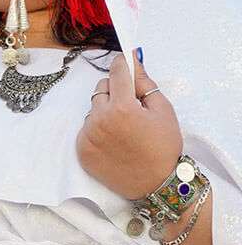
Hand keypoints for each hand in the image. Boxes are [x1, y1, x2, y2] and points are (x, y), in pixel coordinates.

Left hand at [77, 52, 181, 199]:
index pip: (117, 72)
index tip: (125, 61)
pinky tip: (113, 140)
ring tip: (123, 128)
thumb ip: (146, 85)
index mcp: (122, 107)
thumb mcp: (163, 111)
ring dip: (105, 111)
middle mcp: (100, 119)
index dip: (123, 64)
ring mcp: (87, 135)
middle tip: (131, 106)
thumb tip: (133, 62)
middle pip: (102, 89)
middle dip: (116, 92)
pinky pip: (86, 128)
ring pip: (93, 109)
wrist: (156, 184)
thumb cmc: (164, 147)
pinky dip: (97, 129)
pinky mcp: (81, 149)